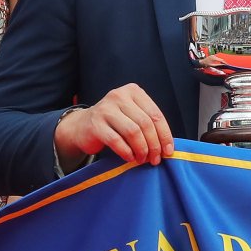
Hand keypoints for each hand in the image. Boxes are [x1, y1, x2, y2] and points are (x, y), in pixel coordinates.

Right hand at [55, 85, 174, 166]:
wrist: (82, 126)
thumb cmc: (114, 123)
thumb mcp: (132, 115)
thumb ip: (148, 124)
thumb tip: (167, 146)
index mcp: (133, 91)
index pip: (155, 114)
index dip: (164, 134)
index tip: (168, 151)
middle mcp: (119, 96)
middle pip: (145, 123)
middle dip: (154, 145)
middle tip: (155, 159)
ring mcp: (105, 109)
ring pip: (133, 132)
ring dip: (141, 149)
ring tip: (142, 159)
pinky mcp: (95, 124)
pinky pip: (116, 141)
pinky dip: (126, 152)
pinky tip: (130, 158)